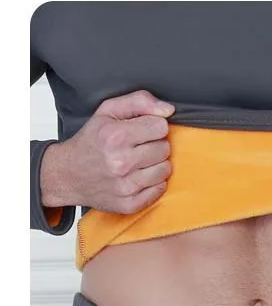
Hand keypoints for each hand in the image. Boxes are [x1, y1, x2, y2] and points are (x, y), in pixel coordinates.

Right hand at [40, 90, 175, 213]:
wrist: (67, 175)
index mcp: (115, 136)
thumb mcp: (108, 111)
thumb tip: (169, 110)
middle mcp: (120, 162)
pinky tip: (137, 176)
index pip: (161, 127)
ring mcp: (125, 186)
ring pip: (165, 169)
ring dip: (155, 164)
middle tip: (138, 147)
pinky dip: (152, 183)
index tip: (141, 130)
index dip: (153, 126)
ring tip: (138, 161)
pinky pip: (160, 189)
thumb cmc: (91, 141)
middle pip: (165, 148)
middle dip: (154, 145)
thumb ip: (140, 101)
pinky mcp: (129, 203)